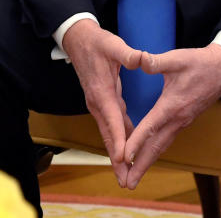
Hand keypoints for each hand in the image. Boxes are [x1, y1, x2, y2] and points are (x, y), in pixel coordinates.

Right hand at [62, 19, 142, 185]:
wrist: (79, 40)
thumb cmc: (97, 43)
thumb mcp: (113, 44)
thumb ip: (127, 54)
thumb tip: (141, 58)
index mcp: (102, 92)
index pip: (112, 119)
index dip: (119, 139)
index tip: (123, 158)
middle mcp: (98, 103)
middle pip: (108, 136)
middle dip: (116, 160)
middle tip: (125, 181)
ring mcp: (98, 105)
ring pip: (109, 135)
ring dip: (116, 155)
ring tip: (126, 175)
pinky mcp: (102, 104)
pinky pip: (111, 127)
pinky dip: (117, 142)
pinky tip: (126, 153)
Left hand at [122, 44, 220, 187]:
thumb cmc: (201, 63)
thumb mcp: (177, 59)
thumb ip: (156, 62)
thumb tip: (138, 60)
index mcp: (173, 105)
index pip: (151, 127)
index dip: (136, 142)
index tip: (124, 157)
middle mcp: (178, 119)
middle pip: (156, 147)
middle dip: (140, 165)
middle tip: (128, 184)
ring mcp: (182, 122)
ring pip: (162, 146)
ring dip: (147, 162)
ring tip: (134, 177)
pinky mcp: (184, 120)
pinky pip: (167, 140)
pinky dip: (155, 152)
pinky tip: (147, 157)